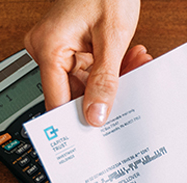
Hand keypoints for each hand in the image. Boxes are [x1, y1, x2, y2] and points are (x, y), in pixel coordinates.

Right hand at [24, 0, 150, 124]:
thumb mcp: (112, 38)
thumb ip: (105, 80)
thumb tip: (96, 115)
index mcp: (49, 48)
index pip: (56, 102)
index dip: (77, 122)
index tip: (96, 139)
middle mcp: (49, 49)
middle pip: (76, 94)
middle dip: (108, 96)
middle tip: (133, 93)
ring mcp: (62, 49)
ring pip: (89, 83)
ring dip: (117, 80)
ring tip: (137, 65)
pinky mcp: (75, 47)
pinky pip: (94, 69)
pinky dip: (115, 68)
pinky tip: (133, 58)